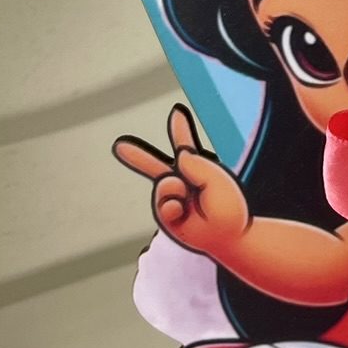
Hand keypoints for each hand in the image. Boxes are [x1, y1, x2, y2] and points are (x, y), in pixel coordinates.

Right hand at [114, 103, 250, 260]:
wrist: (228, 235)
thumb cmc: (228, 208)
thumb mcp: (217, 179)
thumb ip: (197, 163)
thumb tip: (178, 156)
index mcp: (198, 170)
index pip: (187, 147)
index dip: (180, 129)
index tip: (176, 112)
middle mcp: (183, 183)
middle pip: (157, 167)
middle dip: (138, 156)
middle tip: (119, 145)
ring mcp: (173, 199)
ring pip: (163, 182)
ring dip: (174, 187)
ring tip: (187, 196)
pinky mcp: (166, 215)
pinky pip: (163, 202)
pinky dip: (172, 204)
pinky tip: (181, 210)